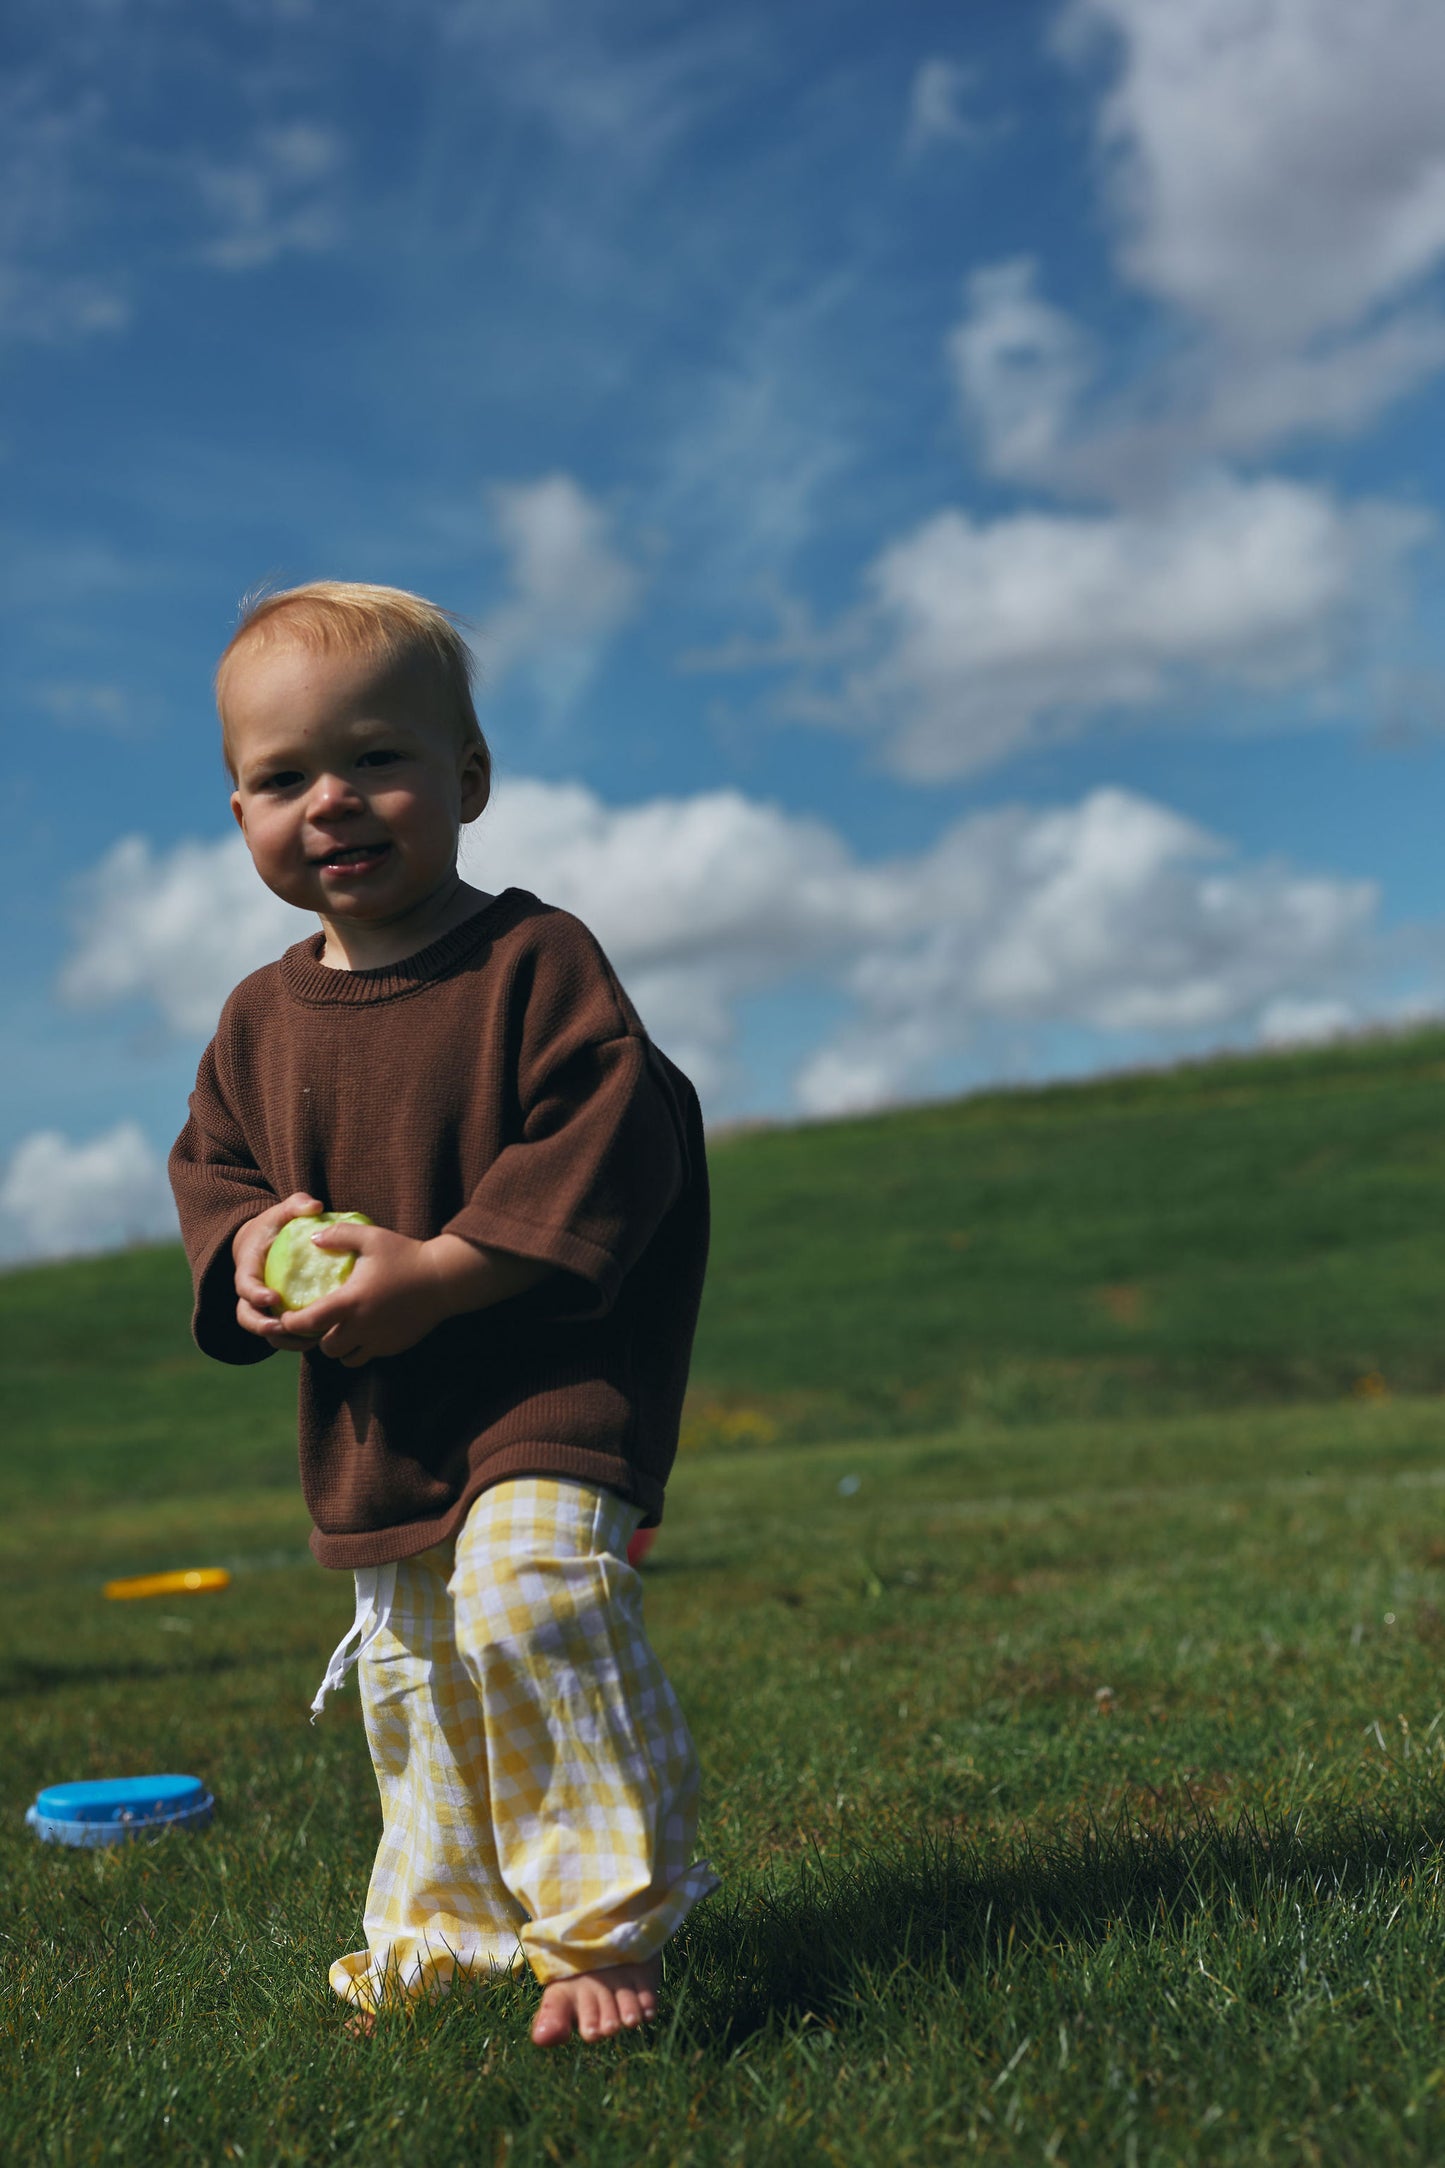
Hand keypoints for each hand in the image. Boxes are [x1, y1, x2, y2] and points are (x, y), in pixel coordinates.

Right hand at [233, 1193, 330, 1351]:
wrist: (266, 1243)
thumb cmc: (275, 1227)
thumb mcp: (282, 1212)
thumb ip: (296, 1205)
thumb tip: (315, 1206)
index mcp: (248, 1268)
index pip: (244, 1285)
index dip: (255, 1294)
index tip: (272, 1297)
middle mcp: (250, 1292)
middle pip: (246, 1316)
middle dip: (261, 1325)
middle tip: (282, 1328)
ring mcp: (261, 1307)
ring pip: (263, 1330)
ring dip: (281, 1339)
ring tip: (306, 1340)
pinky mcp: (275, 1315)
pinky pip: (281, 1334)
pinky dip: (294, 1340)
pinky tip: (318, 1339)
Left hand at [273, 1224, 547, 1367]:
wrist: (444, 1279)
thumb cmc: (406, 1255)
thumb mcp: (372, 1237)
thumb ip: (339, 1235)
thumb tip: (312, 1238)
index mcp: (351, 1301)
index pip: (309, 1323)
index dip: (292, 1324)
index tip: (288, 1316)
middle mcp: (362, 1327)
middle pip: (326, 1348)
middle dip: (318, 1339)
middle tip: (318, 1325)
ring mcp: (380, 1340)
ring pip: (347, 1358)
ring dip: (340, 1348)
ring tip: (341, 1331)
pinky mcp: (394, 1346)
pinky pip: (370, 1355)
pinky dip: (362, 1348)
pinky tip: (366, 1331)